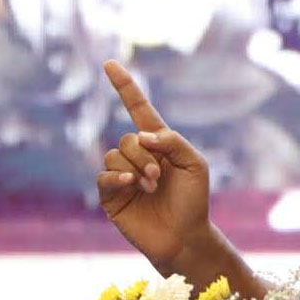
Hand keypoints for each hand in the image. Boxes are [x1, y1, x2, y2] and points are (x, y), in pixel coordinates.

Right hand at [97, 60, 211, 267]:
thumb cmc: (193, 200)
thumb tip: (143, 135)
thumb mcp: (195, 164)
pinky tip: (131, 186)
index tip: (110, 63)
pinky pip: (103, 176)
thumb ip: (173, 141)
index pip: (138, 109)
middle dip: (144, 155)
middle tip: (159, 176)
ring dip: (135, 169)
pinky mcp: (110, 196)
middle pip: (128, 138)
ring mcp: (122, 176)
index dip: (125, 87)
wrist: (184, 236)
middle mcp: (138, 156)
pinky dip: (117, 177)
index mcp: (159, 144)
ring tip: (150, 187)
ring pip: (114, 155)